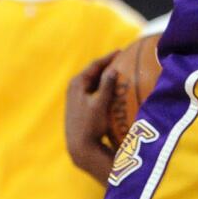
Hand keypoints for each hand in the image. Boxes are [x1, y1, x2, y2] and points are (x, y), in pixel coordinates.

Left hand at [64, 51, 119, 183]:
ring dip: (106, 75)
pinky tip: (113, 88)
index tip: (122, 51)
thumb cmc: (90, 125)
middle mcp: (74, 87)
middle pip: (93, 71)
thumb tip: (113, 69)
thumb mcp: (100, 104)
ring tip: (120, 70)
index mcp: (77, 83)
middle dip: (108, 65)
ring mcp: (75, 96)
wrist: (79, 146)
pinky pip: (93, 89)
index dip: (108, 57)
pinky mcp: (79, 105)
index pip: (95, 65)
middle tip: (123, 59)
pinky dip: (103, 86)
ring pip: (93, 80)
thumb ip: (106, 86)